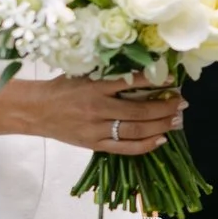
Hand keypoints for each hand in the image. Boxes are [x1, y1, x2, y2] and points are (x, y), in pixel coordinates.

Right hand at [24, 74, 185, 152]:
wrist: (36, 110)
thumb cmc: (63, 88)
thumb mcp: (84, 74)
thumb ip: (109, 74)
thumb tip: (143, 70)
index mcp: (95, 87)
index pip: (130, 82)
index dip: (154, 81)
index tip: (172, 79)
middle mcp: (97, 108)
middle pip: (139, 111)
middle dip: (164, 107)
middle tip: (181, 103)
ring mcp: (96, 129)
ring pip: (135, 130)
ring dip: (160, 125)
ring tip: (176, 119)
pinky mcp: (94, 144)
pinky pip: (124, 148)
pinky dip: (145, 145)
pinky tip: (160, 140)